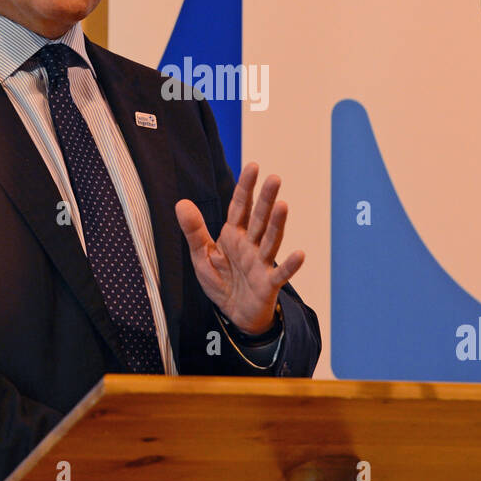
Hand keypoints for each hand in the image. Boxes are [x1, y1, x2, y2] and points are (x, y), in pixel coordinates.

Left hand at [175, 162, 304, 335]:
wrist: (234, 314)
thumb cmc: (221, 281)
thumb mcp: (202, 256)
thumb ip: (194, 231)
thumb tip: (181, 202)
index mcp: (234, 235)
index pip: (240, 207)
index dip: (246, 188)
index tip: (253, 166)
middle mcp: (251, 244)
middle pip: (259, 219)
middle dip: (265, 199)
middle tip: (274, 178)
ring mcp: (261, 263)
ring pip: (271, 240)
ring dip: (277, 224)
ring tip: (283, 206)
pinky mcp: (268, 283)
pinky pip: (280, 273)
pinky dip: (290, 265)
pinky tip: (300, 254)